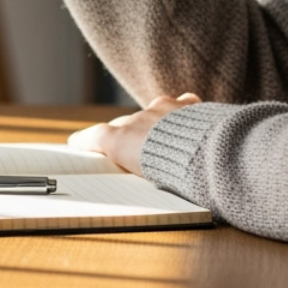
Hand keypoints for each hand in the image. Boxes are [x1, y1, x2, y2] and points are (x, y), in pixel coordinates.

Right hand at [67, 93, 201, 174]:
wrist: (211, 157)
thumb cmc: (177, 178)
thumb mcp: (147, 184)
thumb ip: (133, 171)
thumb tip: (126, 171)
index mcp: (123, 140)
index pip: (97, 136)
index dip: (86, 140)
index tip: (76, 142)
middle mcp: (139, 119)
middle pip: (126, 124)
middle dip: (125, 134)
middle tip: (130, 150)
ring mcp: (165, 109)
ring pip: (152, 112)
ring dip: (154, 124)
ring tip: (162, 139)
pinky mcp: (189, 105)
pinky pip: (182, 103)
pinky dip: (181, 111)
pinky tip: (188, 120)